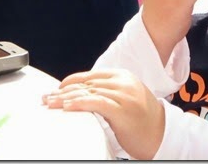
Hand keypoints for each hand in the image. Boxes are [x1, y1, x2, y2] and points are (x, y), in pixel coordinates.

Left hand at [43, 69, 164, 159]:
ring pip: (88, 92)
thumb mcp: (126, 97)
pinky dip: (80, 103)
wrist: (161, 132)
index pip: (90, 76)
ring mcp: (123, 94)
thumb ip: (108, 92)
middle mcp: (122, 82)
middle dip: (63, 91)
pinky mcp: (122, 109)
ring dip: (65, 99)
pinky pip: (96, 103)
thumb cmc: (143, 118)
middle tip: (46, 98)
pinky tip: (68, 107)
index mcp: (122, 76)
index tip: (56, 89)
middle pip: (86, 84)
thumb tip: (83, 95)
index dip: (70, 82)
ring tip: (51, 104)